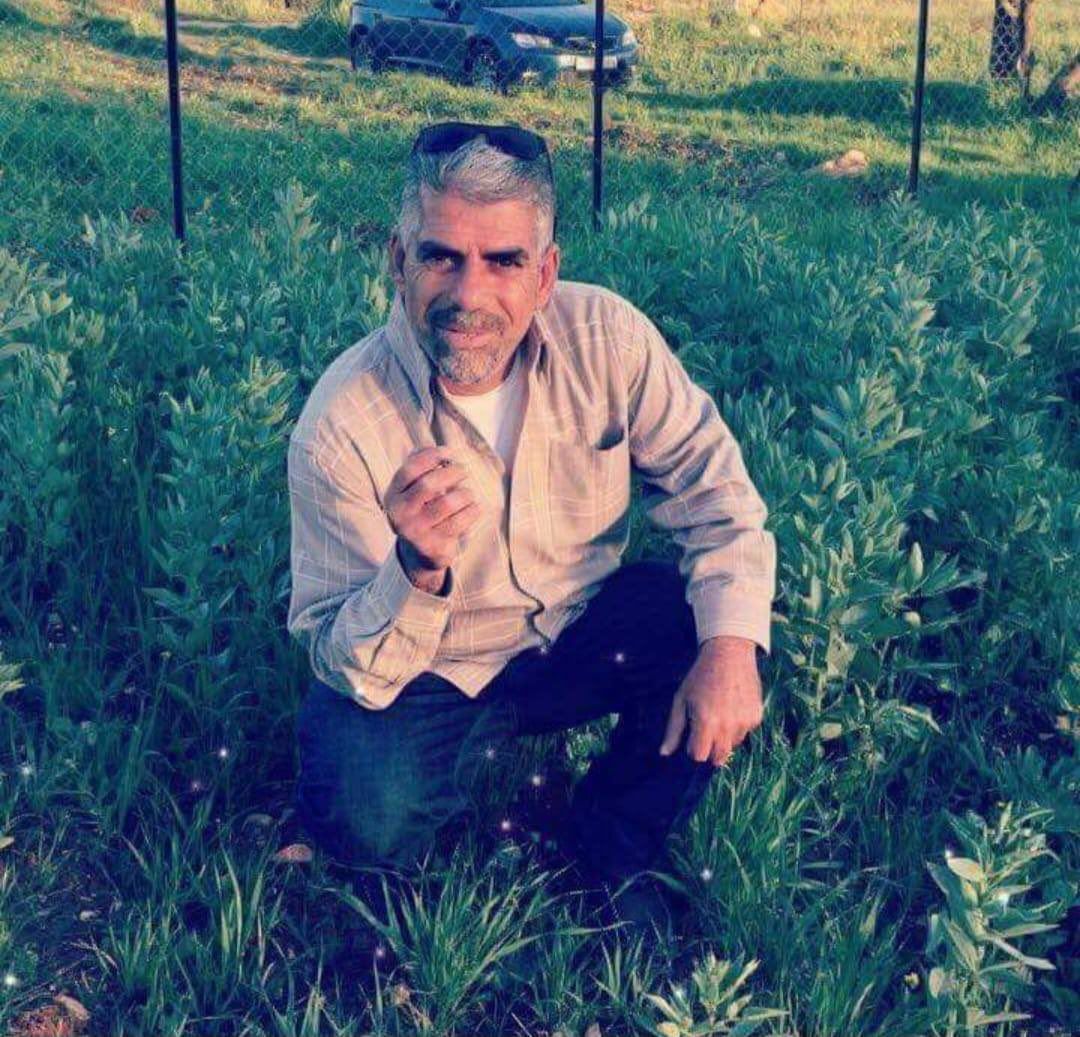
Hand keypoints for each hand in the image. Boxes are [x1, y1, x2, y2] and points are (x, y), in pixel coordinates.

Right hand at [385, 446, 480, 571]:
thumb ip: (419, 465)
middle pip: (429, 485)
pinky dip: (473, 510)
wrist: (420, 553)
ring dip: (464, 493)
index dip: (431, 456)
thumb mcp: (413, 489)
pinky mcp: (433, 546)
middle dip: (452, 472)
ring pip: (447, 503)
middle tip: (464, 470)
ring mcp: (416, 532)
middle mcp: (400, 514)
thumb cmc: (421, 510)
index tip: (449, 452)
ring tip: (468, 493)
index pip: (410, 470)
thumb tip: (436, 448)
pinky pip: (460, 521)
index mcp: (392, 496)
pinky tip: (475, 507)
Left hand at [658, 638, 762, 766]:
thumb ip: (673, 729)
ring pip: (732, 745)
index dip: (693, 749)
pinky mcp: (756, 717)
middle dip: (709, 749)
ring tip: (720, 711)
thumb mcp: (681, 699)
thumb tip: (664, 753)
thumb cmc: (700, 677)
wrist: (729, 654)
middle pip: (718, 758)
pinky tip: (733, 706)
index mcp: (706, 722)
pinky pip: (745, 732)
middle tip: (706, 729)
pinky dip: (738, 726)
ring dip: (725, 737)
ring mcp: (744, 723)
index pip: (699, 756)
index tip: (692, 737)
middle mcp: (727, 726)